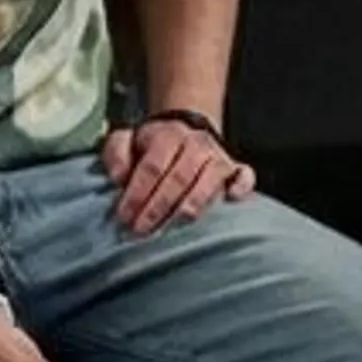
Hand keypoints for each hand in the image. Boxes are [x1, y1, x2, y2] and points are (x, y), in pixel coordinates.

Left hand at [99, 114, 253, 235]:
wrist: (186, 131)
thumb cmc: (152, 146)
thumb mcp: (127, 139)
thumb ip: (116, 153)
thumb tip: (117, 177)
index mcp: (168, 135)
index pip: (153, 166)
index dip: (137, 193)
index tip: (123, 216)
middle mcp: (196, 144)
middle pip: (178, 179)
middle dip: (157, 208)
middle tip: (140, 230)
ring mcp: (218, 157)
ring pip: (206, 186)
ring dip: (186, 210)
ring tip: (168, 229)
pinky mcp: (235, 169)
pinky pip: (244, 177)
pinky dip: (240, 188)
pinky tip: (229, 199)